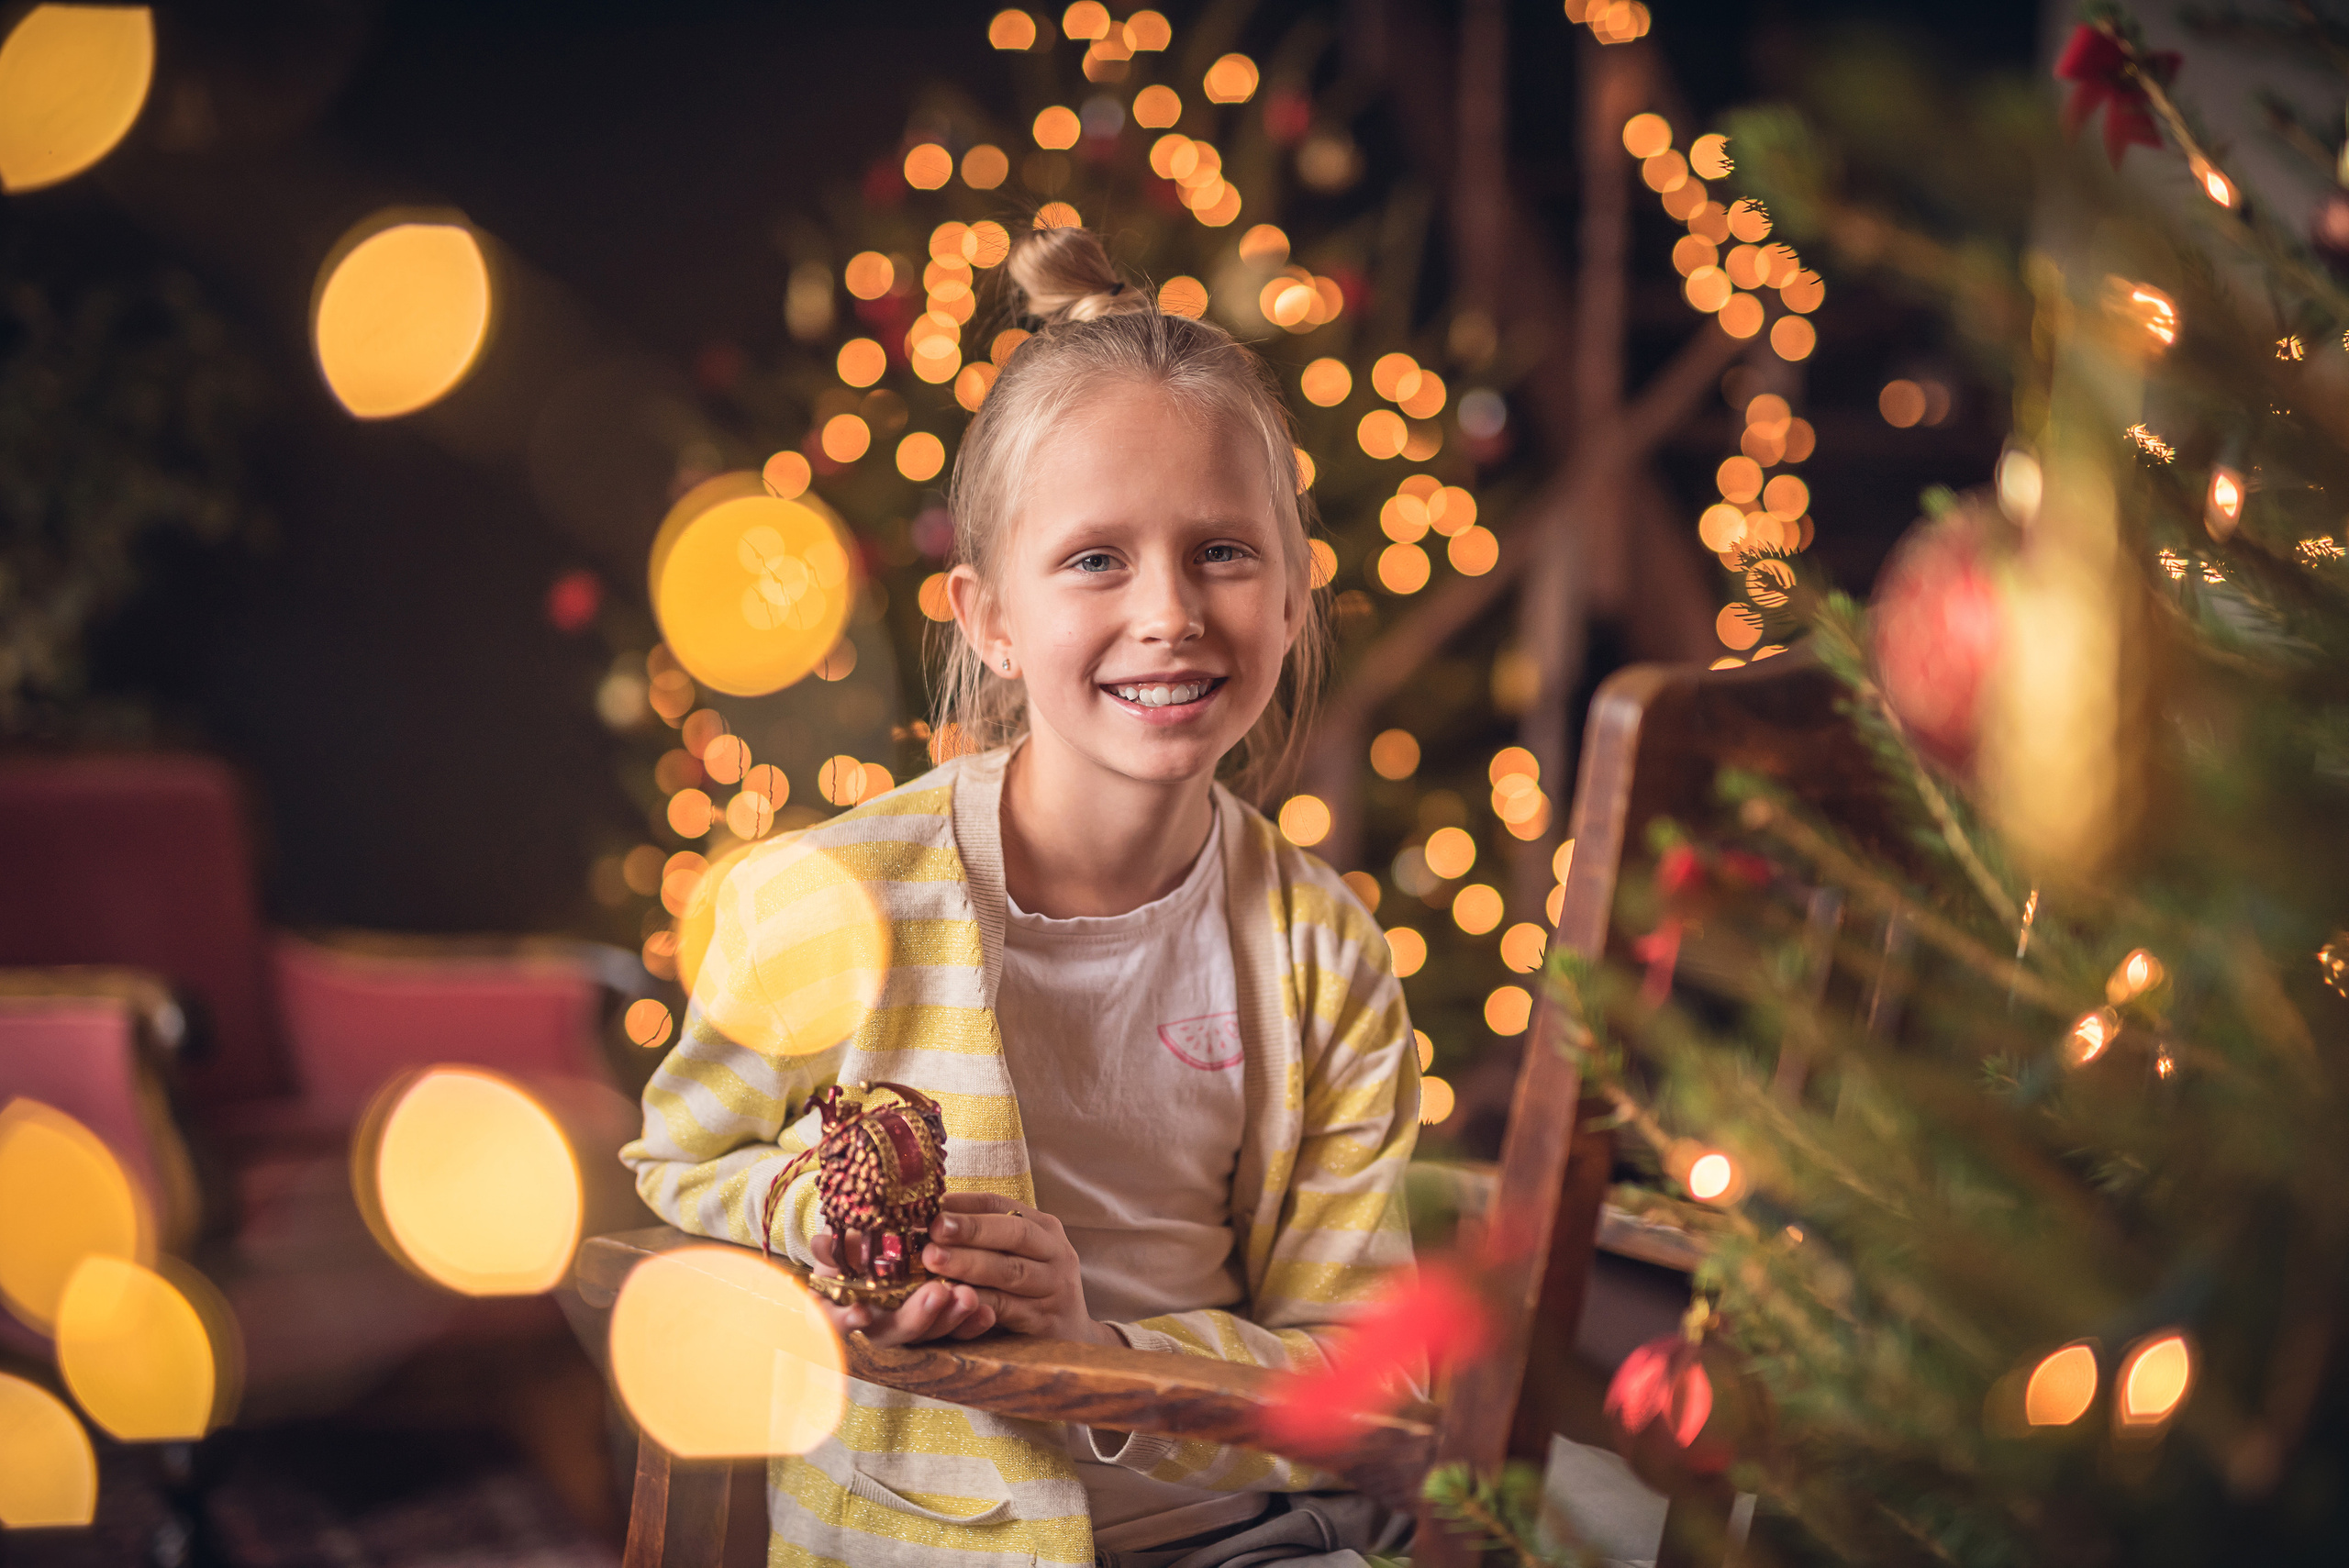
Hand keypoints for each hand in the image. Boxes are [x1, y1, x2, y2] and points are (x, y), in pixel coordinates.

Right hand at [809, 1229, 997, 1345]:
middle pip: (894, 1332)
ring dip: (950, 1318)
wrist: (882, 1250)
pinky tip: (988, 1312)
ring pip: (929, 1334)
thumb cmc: (856, 1251)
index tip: (861, 1312)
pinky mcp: (940, 1327)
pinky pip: (957, 1333)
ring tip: (970, 1297)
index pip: (839, 1322)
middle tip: (938, 1292)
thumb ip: (836, 1249)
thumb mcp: (845, 1246)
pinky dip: (972, 1324)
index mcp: (845, 1307)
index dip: (848, 1320)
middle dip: (917, 1315)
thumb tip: (821, 1243)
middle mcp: (877, 1326)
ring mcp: (910, 1329)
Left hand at [920, 1193, 1116, 1346]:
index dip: (967, 1203)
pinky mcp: (1047, 1321)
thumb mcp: (1018, 1255)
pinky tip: (953, 1297)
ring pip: (1011, 1271)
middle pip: (1014, 1234)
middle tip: (934, 1228)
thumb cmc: (1031, 1288)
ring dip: (970, 1264)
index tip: (934, 1202)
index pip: (1003, 1206)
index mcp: (1044, 1228)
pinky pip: (1008, 1308)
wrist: (1073, 1333)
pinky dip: (979, 1301)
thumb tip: (930, 1216)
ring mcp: (1055, 1288)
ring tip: (933, 1259)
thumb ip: (985, 1238)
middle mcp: (1055, 1252)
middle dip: (971, 1229)